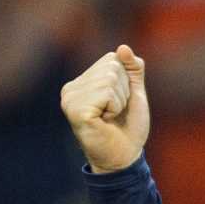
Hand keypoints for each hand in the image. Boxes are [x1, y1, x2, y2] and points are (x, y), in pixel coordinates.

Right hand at [60, 45, 149, 173]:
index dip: (125, 81)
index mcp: (81, 82)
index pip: (112, 59)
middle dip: (123, 91)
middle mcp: (70, 89)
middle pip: (112, 67)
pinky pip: (108, 93)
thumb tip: (123, 47)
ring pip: (110, 79)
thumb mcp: (134, 91)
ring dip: (120, 101)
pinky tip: (105, 121)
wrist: (125, 157)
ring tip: (110, 118)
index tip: (118, 103)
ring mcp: (70, 99)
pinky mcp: (77, 110)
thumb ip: (132, 68)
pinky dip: (115, 108)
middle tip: (115, 113)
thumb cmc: (128, 126)